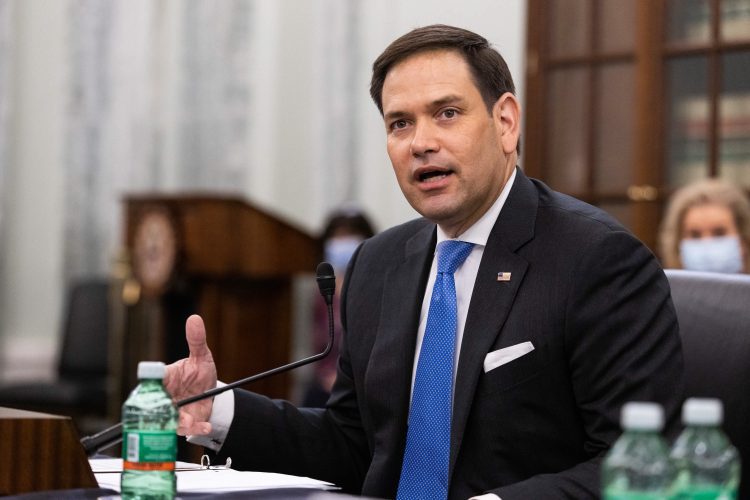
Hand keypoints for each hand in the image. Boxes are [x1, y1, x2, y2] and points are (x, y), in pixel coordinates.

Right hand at [164, 314, 217, 435]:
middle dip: (160, 408)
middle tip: (170, 408)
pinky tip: (205, 426)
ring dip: (178, 422)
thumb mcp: (202, 356)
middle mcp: (164, 396)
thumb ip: (197, 340)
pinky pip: (183, 430)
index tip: (157, 383)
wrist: (211, 393)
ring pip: (167, 420)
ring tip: (189, 421)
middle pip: (154, 404)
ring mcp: (172, 411)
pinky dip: (194, 429)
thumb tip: (194, 319)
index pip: (152, 379)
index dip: (150, 382)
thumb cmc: (200, 373)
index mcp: (165, 377)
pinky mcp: (182, 424)